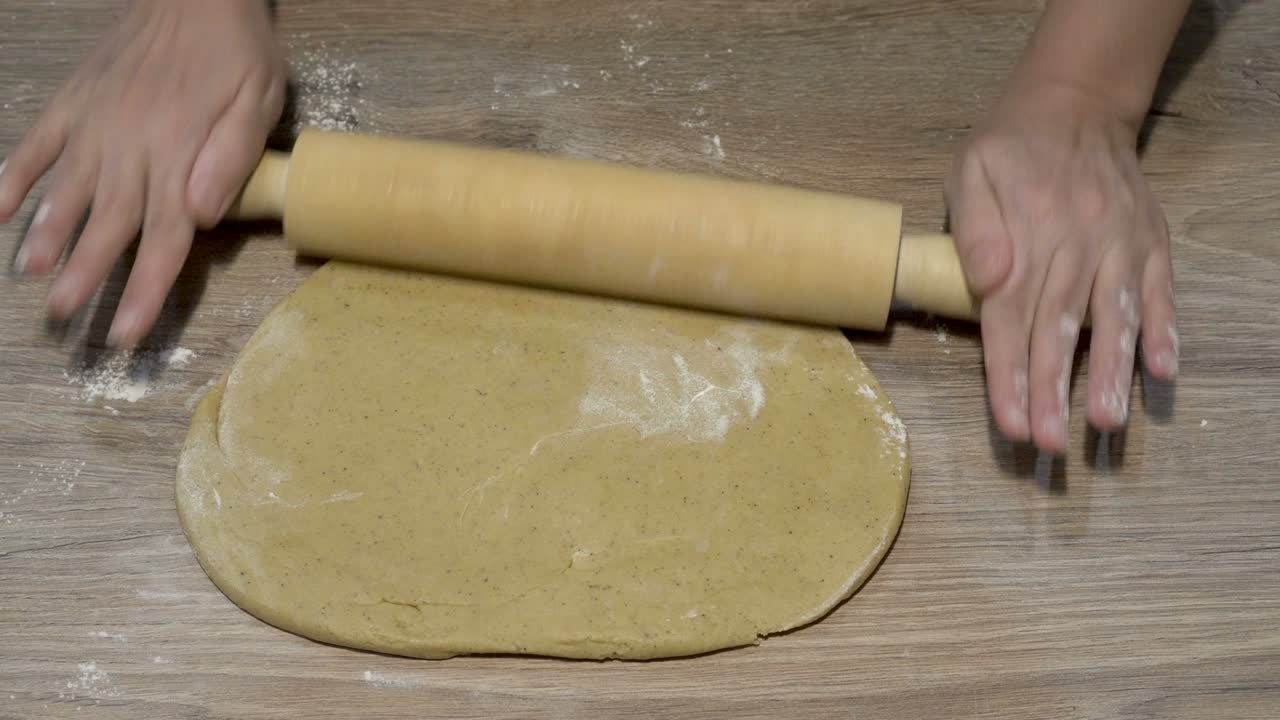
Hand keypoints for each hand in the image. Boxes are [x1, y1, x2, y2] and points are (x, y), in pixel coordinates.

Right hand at [0, 0, 285, 346]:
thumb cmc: (237, 52)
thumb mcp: (257, 103)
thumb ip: (232, 159)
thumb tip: (202, 215)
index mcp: (179, 159)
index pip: (162, 240)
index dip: (143, 290)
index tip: (124, 333)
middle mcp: (130, 149)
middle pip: (108, 225)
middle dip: (85, 275)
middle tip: (61, 318)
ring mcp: (96, 123)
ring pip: (67, 190)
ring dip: (47, 233)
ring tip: (29, 272)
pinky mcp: (75, 100)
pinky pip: (38, 142)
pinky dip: (15, 174)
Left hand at [945, 81, 1179, 453]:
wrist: (1075, 101)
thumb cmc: (1008, 146)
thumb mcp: (970, 170)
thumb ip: (974, 227)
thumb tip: (988, 282)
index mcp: (1024, 237)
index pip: (1010, 320)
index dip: (1009, 376)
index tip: (1011, 425)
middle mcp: (1075, 245)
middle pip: (1058, 331)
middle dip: (1053, 393)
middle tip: (1049, 444)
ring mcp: (1118, 244)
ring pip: (1114, 318)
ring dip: (1113, 374)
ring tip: (1109, 423)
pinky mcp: (1149, 239)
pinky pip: (1160, 290)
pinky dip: (1165, 330)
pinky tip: (1164, 373)